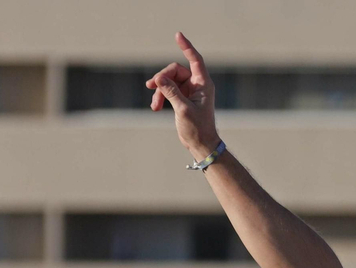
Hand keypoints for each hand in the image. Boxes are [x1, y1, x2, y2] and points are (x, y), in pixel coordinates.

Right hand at [146, 32, 220, 160]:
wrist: (201, 144)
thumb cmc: (198, 129)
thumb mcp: (183, 110)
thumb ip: (171, 92)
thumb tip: (159, 78)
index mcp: (203, 84)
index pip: (195, 60)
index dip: (186, 47)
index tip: (178, 35)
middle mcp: (197, 85)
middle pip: (175, 71)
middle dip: (162, 79)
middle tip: (152, 88)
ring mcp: (189, 91)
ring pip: (169, 81)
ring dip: (159, 91)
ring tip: (154, 106)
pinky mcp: (182, 98)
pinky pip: (167, 90)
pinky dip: (160, 97)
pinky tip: (154, 107)